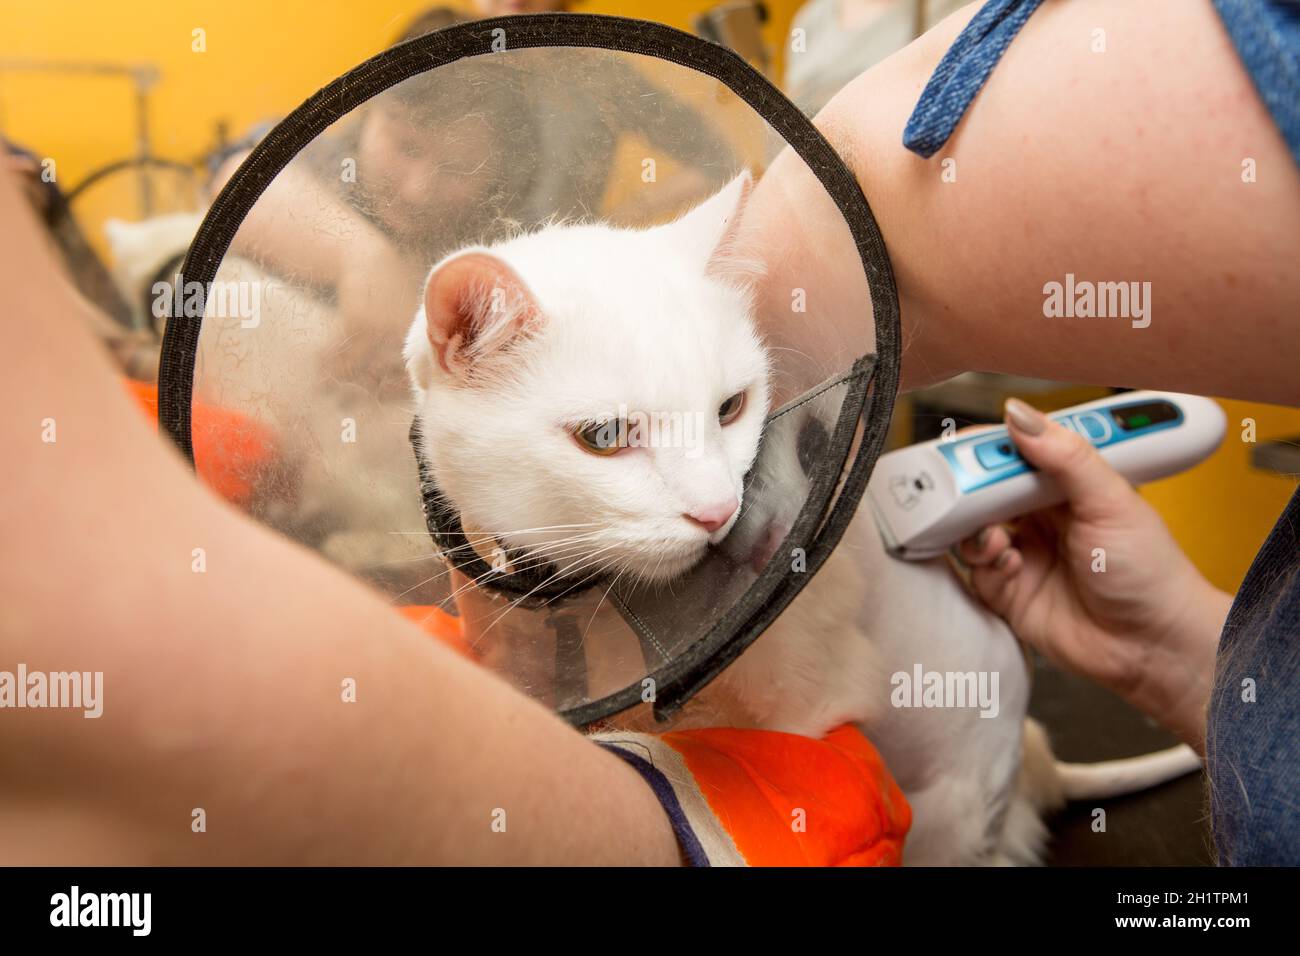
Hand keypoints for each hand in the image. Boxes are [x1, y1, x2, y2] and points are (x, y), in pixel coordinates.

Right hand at [325, 237, 420, 395]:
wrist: (368, 257)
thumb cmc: (387, 290)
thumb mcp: (403, 315)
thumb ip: (400, 344)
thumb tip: (393, 383)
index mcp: (414, 339)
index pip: (403, 376)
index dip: (386, 393)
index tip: (372, 404)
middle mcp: (400, 339)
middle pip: (378, 376)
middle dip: (358, 394)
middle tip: (343, 406)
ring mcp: (380, 331)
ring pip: (356, 366)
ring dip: (337, 381)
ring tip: (324, 391)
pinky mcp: (358, 322)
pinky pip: (340, 350)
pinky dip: (326, 359)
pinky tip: (317, 365)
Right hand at [958, 398, 1230, 750]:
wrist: (1154, 646)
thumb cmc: (1150, 573)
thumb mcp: (1111, 501)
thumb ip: (1066, 456)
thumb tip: (1020, 415)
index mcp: (1067, 488)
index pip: (1017, 455)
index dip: (991, 450)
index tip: (971, 449)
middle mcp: (1040, 519)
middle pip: (986, 492)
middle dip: (971, 491)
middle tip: (964, 491)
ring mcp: (1023, 555)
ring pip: (973, 531)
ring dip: (976, 530)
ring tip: (996, 538)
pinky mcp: (1009, 594)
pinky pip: (976, 571)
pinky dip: (985, 564)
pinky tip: (1009, 565)